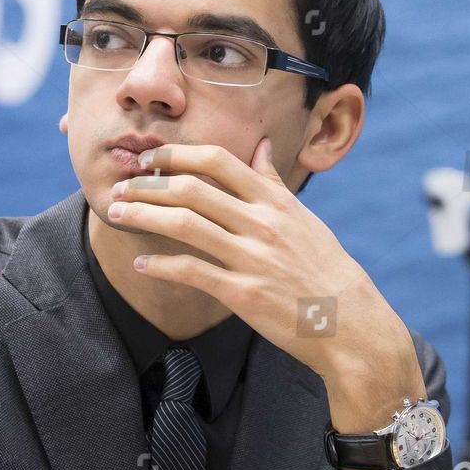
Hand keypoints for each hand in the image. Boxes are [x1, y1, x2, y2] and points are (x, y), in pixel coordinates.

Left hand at [109, 138, 425, 431]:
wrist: (351, 324)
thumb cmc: (326, 269)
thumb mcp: (304, 218)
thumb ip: (274, 183)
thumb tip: (261, 145)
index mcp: (275, 201)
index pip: (218, 161)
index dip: (176, 155)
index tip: (149, 159)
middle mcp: (262, 224)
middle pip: (192, 189)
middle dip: (147, 184)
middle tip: (120, 185)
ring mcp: (252, 258)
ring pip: (184, 224)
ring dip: (143, 216)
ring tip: (117, 213)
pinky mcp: (243, 294)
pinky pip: (191, 272)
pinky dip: (159, 266)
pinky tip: (140, 265)